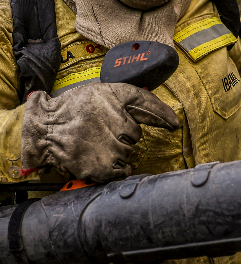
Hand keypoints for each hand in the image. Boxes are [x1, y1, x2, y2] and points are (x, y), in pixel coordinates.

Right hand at [21, 83, 179, 182]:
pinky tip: (100, 157)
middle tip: (101, 131)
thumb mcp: (104, 92)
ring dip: (117, 151)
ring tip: (95, 143)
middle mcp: (116, 122)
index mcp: (116, 100)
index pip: (147, 105)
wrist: (44, 128)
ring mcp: (110, 147)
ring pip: (128, 152)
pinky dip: (115, 167)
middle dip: (123, 134)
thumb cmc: (75, 109)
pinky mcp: (101, 167)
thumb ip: (135, 100)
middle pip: (136, 135)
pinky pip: (122, 170)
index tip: (174, 124)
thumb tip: (168, 117)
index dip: (163, 115)